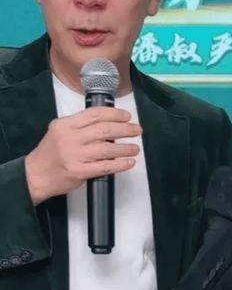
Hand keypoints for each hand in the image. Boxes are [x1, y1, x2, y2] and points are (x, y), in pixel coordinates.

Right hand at [25, 106, 142, 204]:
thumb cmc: (51, 154)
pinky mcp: (79, 172)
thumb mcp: (60, 131)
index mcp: (66, 125)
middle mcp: (70, 138)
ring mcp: (74, 156)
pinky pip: (105, 167)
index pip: (94, 115)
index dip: (114, 114)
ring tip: (135, 148)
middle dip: (125, 129)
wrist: (36, 174)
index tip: (126, 116)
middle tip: (137, 130)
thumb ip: (80, 127)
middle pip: (104, 130)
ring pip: (107, 149)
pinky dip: (120, 164)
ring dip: (125, 148)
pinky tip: (128, 162)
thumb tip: (108, 124)